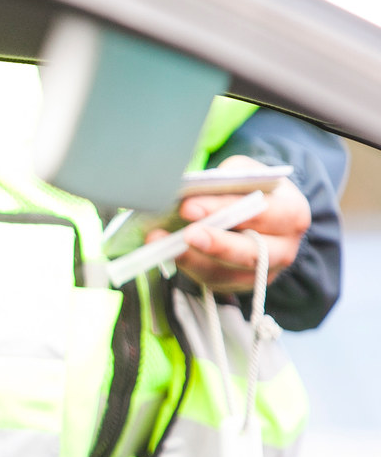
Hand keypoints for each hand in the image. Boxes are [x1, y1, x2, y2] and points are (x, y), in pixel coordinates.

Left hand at [146, 156, 309, 293]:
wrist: (264, 216)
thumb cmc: (253, 191)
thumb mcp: (248, 173)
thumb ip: (229, 177)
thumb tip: (197, 187)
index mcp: (292, 213)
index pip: (261, 212)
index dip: (225, 209)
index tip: (189, 206)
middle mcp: (284, 248)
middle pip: (251, 252)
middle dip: (216, 244)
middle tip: (186, 234)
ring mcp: (263, 271)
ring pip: (228, 273)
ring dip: (193, 260)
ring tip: (164, 246)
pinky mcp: (240, 284)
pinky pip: (213, 281)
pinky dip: (188, 268)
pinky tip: (166, 253)